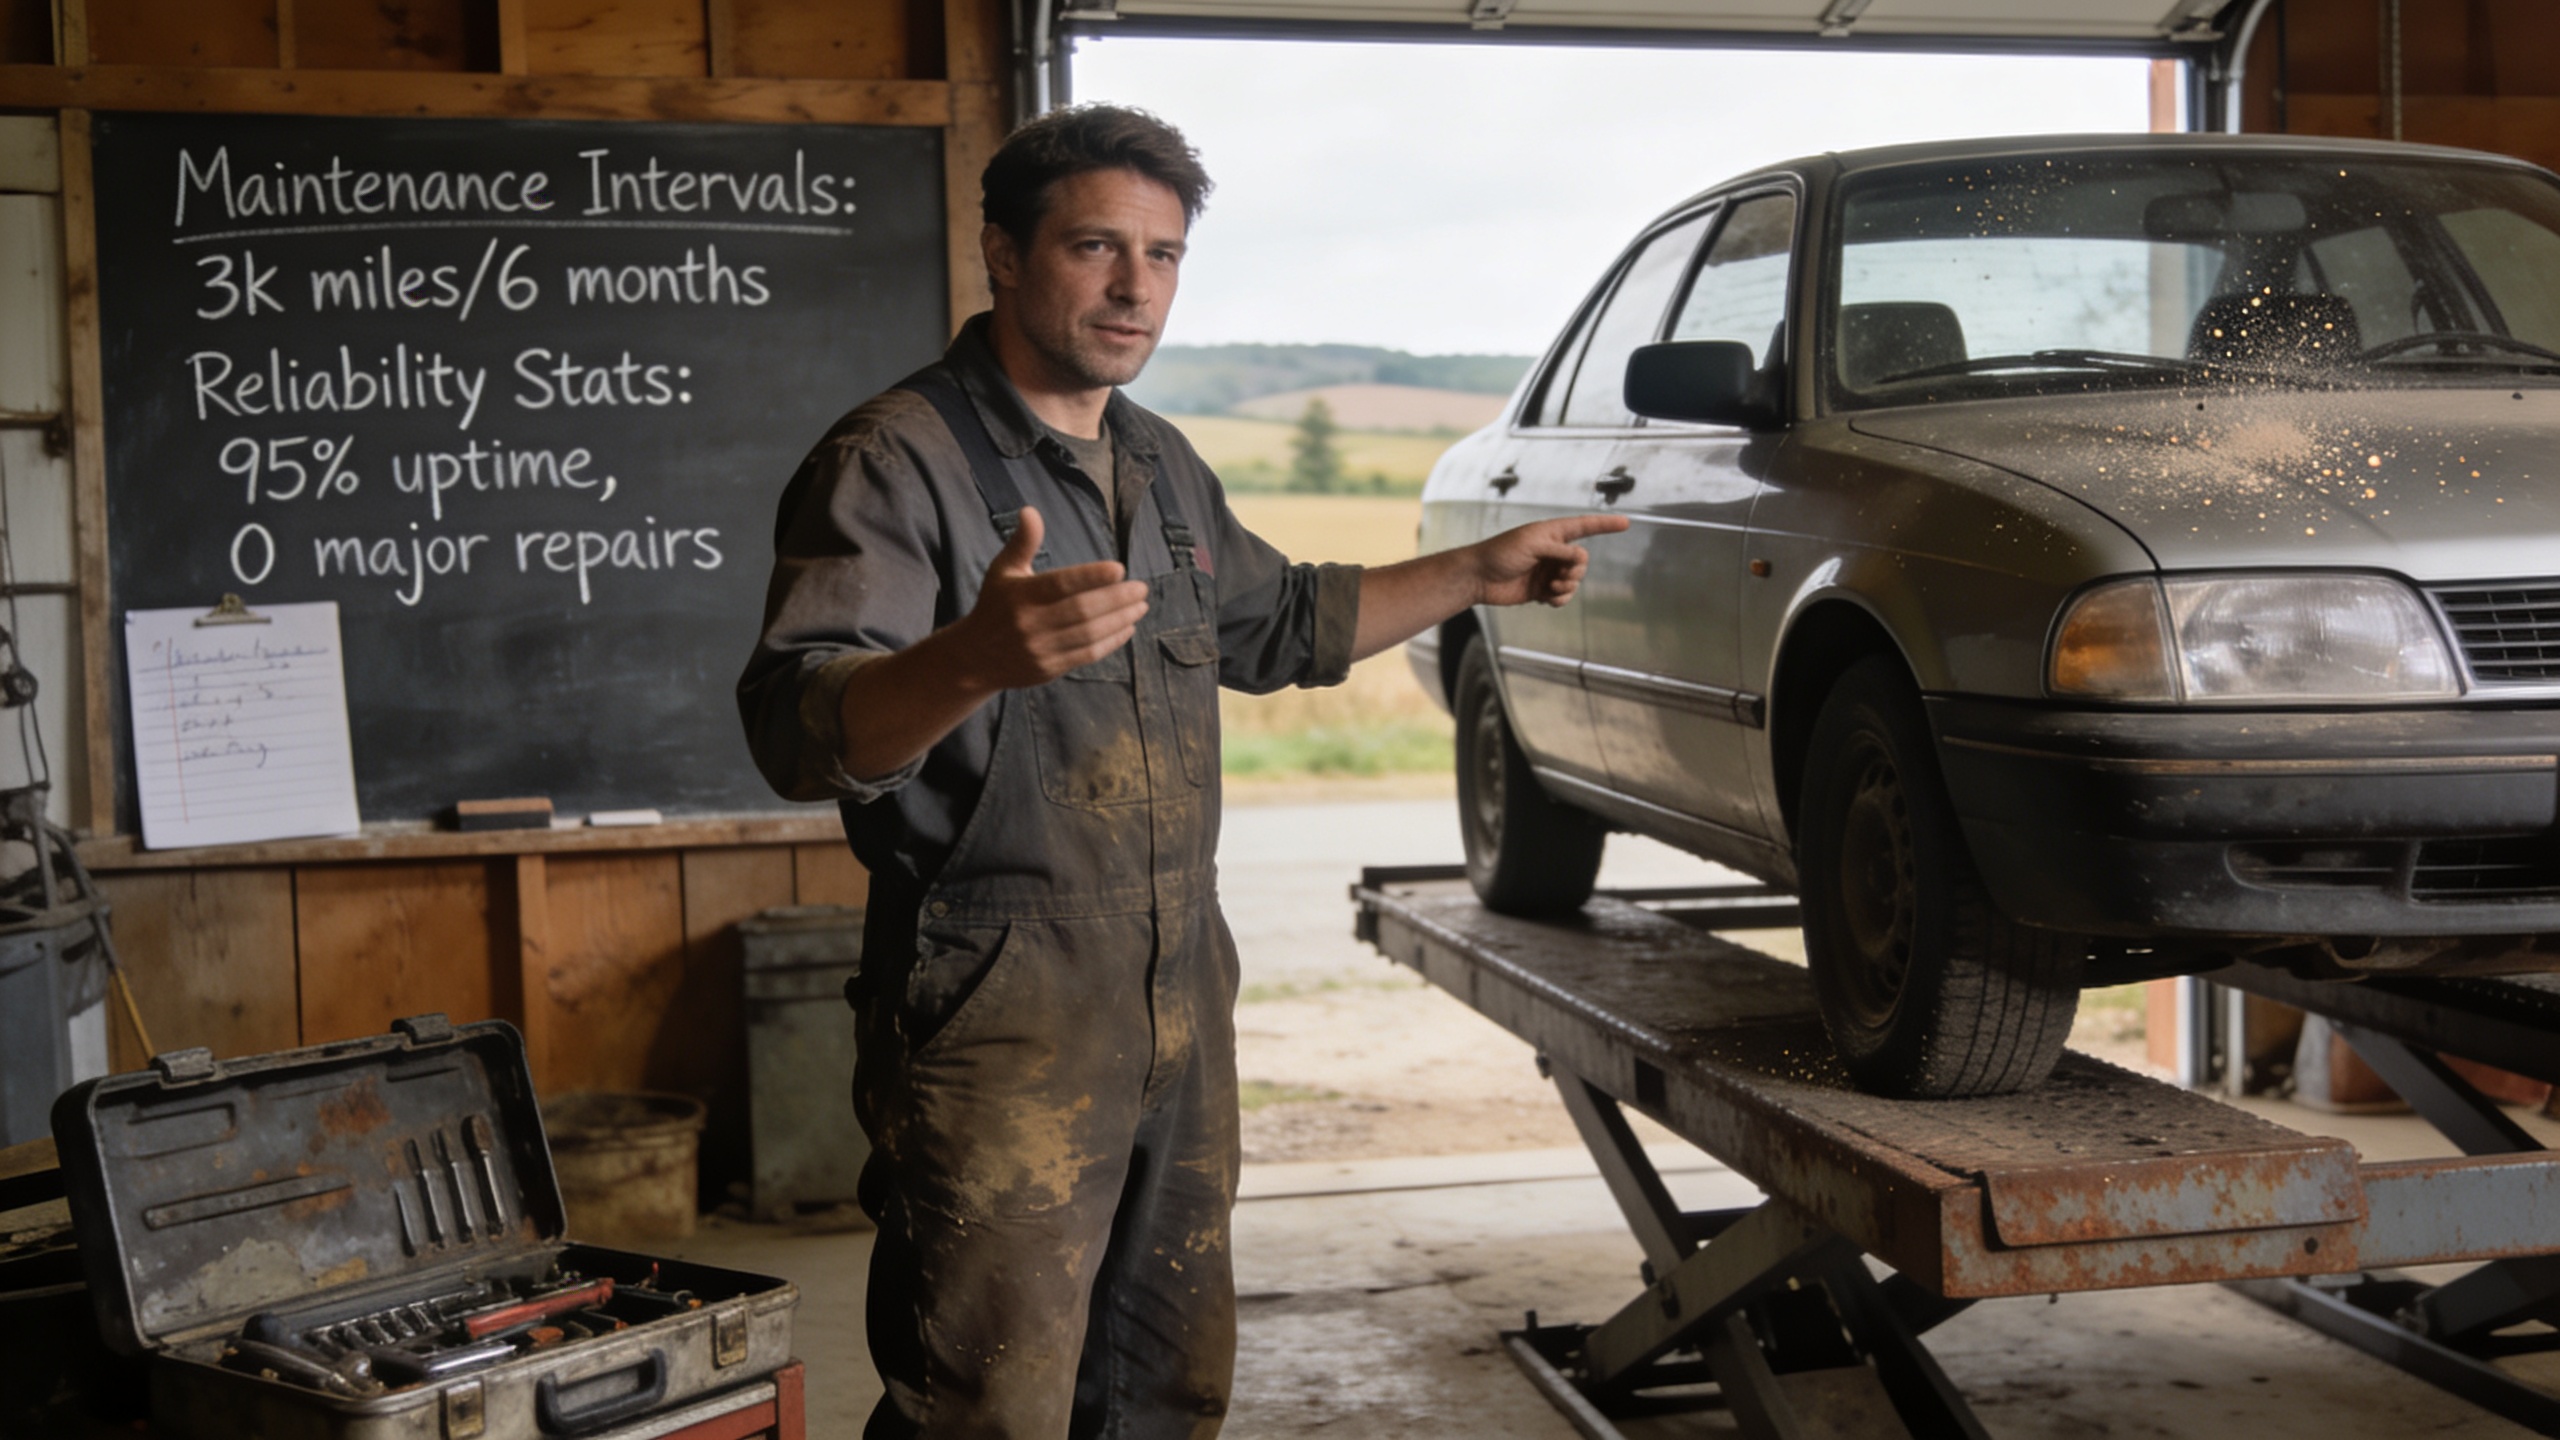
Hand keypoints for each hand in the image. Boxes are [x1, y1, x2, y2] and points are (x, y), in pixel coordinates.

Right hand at [952, 506, 1150, 687]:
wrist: (975, 657)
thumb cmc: (995, 606)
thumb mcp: (1003, 571)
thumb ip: (1022, 543)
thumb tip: (1030, 511)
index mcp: (1020, 595)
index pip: (1061, 584)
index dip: (1092, 576)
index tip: (1119, 569)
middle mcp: (1030, 623)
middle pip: (1082, 610)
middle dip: (1117, 599)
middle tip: (1141, 588)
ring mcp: (1040, 649)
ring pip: (1089, 634)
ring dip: (1120, 619)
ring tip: (1140, 605)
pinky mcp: (1049, 669)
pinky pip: (1087, 654)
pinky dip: (1111, 641)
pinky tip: (1127, 627)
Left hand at [1472, 513, 1628, 607]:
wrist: (1479, 577)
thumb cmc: (1501, 553)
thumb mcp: (1533, 545)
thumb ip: (1560, 550)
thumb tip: (1581, 560)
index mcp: (1552, 533)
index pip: (1585, 526)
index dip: (1605, 525)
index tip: (1626, 523)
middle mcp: (1553, 551)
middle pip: (1582, 562)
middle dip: (1575, 571)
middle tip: (1558, 575)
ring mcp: (1548, 571)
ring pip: (1574, 581)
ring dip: (1567, 587)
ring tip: (1549, 588)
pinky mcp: (1542, 590)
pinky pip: (1563, 596)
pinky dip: (1559, 599)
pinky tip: (1546, 599)